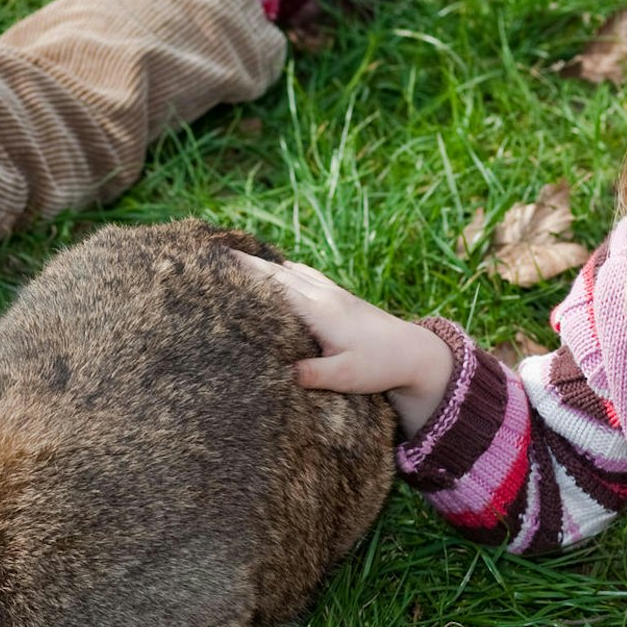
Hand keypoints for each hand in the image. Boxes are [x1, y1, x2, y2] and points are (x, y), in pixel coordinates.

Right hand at [230, 250, 454, 435]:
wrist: (414, 353)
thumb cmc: (379, 366)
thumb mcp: (344, 376)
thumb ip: (313, 374)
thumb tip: (280, 374)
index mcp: (319, 311)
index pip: (275, 285)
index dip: (245, 271)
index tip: (216, 259)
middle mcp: (323, 295)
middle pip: (276, 272)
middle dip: (245, 261)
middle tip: (212, 250)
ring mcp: (331, 293)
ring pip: (289, 271)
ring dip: (263, 263)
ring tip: (235, 256)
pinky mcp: (338, 297)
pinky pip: (304, 275)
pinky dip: (283, 269)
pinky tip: (276, 268)